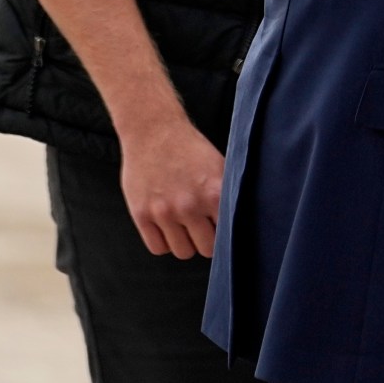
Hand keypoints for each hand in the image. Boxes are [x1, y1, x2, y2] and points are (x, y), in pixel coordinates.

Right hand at [117, 111, 224, 258]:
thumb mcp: (218, 166)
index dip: (227, 234)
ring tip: (185, 227)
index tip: (224, 230)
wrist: (154, 131)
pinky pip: (158, 248)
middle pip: (207, 248)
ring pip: (183, 252)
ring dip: (186, 243)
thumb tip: (242, 221)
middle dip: (207, 241)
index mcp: (214, 193)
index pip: (228, 234)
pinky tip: (168, 228)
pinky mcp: (141, 214)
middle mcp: (189, 205)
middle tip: (204, 229)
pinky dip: (164, 242)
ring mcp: (163, 212)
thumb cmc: (190, 148)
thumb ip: (227, 194)